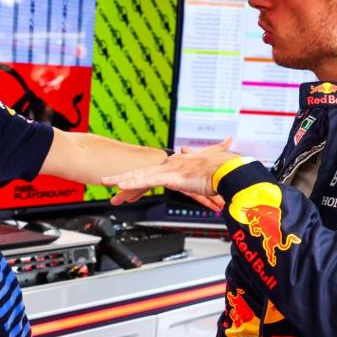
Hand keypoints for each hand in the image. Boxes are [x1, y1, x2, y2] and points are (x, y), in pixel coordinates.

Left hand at [102, 139, 236, 204]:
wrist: (231, 170)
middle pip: (141, 173)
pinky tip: (122, 186)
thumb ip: (197, 157)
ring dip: (122, 180)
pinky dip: (134, 183)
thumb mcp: (207, 166)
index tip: (124, 186)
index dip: (137, 180)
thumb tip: (187, 150)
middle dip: (122, 179)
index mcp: (176, 165)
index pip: (152, 173)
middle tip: (105, 183)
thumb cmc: (222, 170)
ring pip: (141, 175)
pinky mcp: (173, 177)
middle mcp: (170, 165)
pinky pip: (149, 181)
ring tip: (106, 183)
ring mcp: (170, 170)